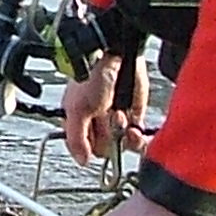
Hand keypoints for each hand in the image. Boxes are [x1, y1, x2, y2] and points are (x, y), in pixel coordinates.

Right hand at [61, 50, 146, 167]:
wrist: (114, 54)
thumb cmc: (91, 76)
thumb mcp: (76, 110)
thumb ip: (76, 139)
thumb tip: (82, 161)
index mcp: (78, 120)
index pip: (84, 148)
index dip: (91, 149)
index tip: (95, 145)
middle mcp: (98, 121)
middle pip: (106, 150)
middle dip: (108, 141)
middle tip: (107, 125)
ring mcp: (117, 118)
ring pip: (123, 146)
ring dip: (123, 140)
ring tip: (119, 119)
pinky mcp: (136, 113)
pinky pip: (139, 137)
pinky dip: (138, 139)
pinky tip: (133, 131)